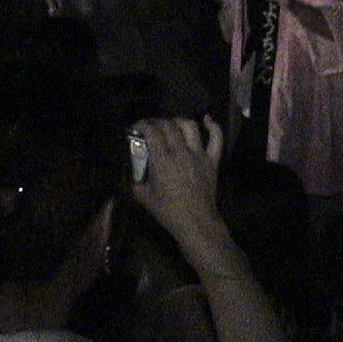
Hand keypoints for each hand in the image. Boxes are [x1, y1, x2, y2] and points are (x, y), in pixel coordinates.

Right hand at [131, 116, 224, 241]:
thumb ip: (133, 180)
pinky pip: (217, 139)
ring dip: (178, 121)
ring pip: (190, 127)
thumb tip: (125, 170)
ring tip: (171, 124)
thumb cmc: (167, 211)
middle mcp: (181, 151)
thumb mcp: (143, 196)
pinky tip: (207, 119)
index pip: (152, 131)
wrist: (195, 221)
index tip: (136, 127)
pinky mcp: (213, 160)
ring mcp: (199, 154)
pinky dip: (213, 126)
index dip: (142, 125)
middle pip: (169, 126)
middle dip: (157, 122)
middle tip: (150, 127)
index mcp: (162, 159)